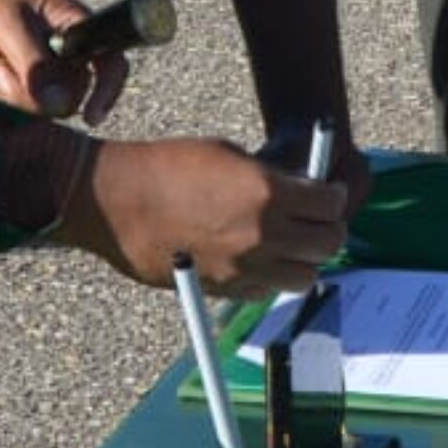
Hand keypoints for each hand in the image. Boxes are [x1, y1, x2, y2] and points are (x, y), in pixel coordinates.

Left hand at [0, 0, 121, 123]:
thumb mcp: (8, 24)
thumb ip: (35, 64)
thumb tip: (60, 105)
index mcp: (76, 29)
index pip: (110, 63)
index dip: (107, 90)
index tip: (91, 116)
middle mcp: (65, 55)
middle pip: (65, 98)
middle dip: (21, 91)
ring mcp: (41, 73)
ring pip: (34, 107)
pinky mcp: (17, 86)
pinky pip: (10, 107)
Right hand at [52, 135, 351, 296]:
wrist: (114, 199)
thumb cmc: (166, 167)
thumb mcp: (229, 156)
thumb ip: (271, 178)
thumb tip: (299, 191)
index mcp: (268, 193)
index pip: (330, 204)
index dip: (333, 196)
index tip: (328, 193)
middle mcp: (262, 234)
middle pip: (327, 245)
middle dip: (328, 230)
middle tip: (319, 220)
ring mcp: (243, 266)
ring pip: (304, 277)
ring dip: (304, 260)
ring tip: (292, 245)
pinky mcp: (222, 288)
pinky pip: (266, 291)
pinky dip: (270, 278)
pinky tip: (258, 259)